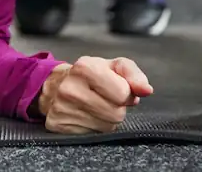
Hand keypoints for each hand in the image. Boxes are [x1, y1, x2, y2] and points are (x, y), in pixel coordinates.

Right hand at [37, 56, 153, 133]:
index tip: (116, 88)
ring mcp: (62, 108)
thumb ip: (133, 74)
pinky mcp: (58, 125)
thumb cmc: (90, 75)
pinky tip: (86, 115)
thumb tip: (146, 90)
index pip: (123, 93)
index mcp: (85, 68)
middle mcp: (71, 88)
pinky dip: (94, 127)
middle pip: (116, 113)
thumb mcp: (112, 66)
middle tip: (106, 99)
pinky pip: (92, 135)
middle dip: (117, 107)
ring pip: (107, 127)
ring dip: (107, 119)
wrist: (54, 85)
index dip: (126, 93)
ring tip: (96, 106)